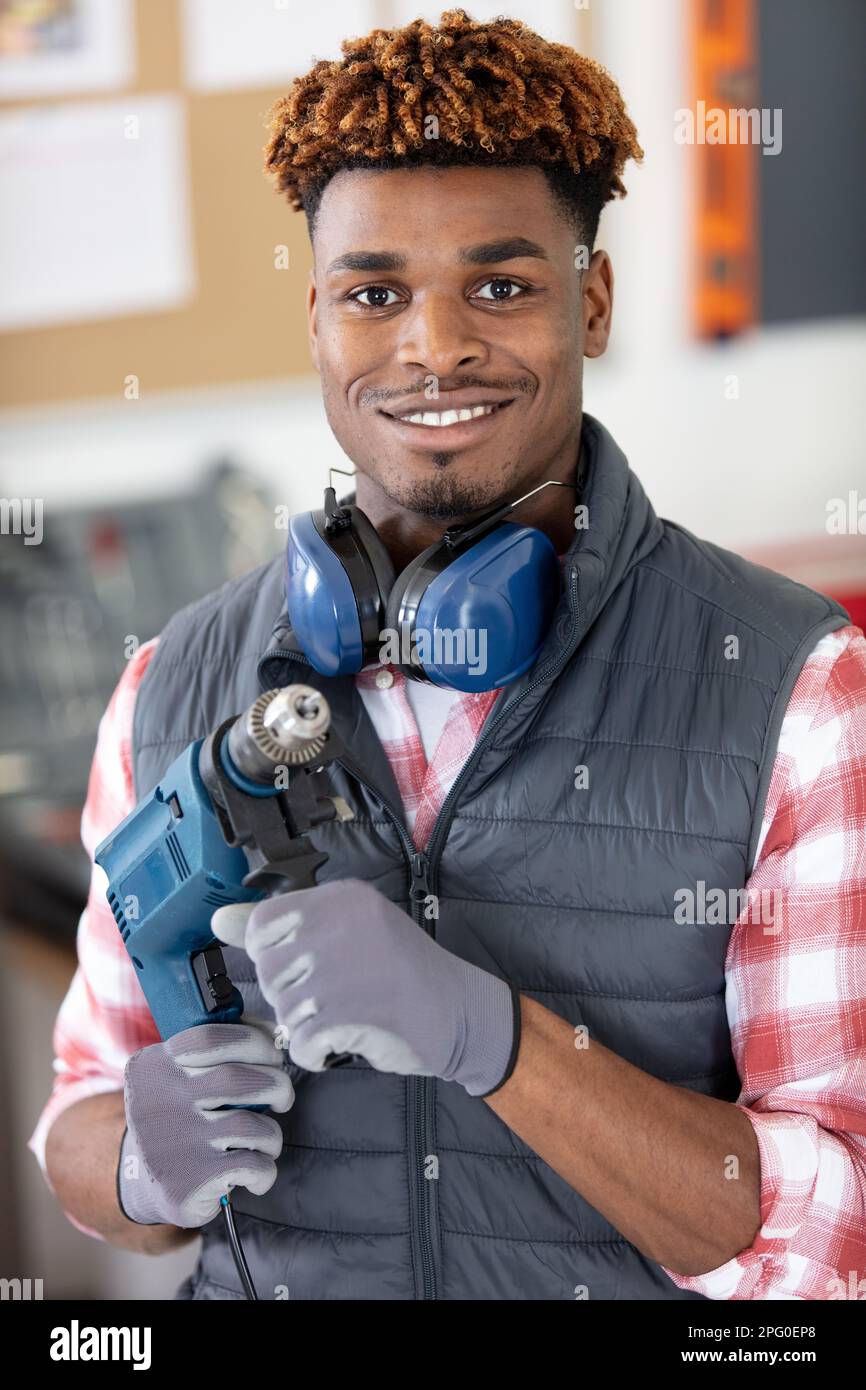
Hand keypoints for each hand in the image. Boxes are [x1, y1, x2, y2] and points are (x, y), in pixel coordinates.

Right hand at [118, 1017, 293, 1227]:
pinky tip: (256, 1176)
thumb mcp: (183, 1079)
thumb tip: (271, 1032)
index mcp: (154, 1067)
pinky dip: (266, 1170)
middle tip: (282, 1095)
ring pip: (250, 1126)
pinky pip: (252, 1165)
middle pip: (235, 1079)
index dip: (254, 1039)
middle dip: (276, 1084)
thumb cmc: (185, 1121)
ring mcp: (172, 1144)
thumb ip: (216, 1051)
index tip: (273, 1053)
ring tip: (265, 1142)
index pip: (209, 1037)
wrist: (153, 1188)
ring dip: (271, 1135)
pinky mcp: (189, 1181)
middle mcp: (157, 1103)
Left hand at [211, 879, 518, 1097]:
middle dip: (292, 996)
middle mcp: (342, 925)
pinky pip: (301, 1043)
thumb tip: (217, 921)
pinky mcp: (352, 1012)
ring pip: (283, 1009)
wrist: (460, 1010)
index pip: (263, 924)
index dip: (271, 956)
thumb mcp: (345, 935)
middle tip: (334, 997)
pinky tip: (345, 1041)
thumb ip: (281, 928)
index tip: (303, 967)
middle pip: (269, 971)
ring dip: (307, 1026)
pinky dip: (317, 1053)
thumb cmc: (398, 972)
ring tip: (345, 1017)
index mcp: (341, 899)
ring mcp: (346, 968)